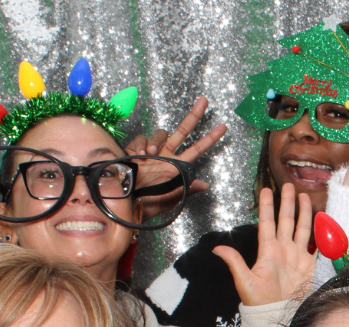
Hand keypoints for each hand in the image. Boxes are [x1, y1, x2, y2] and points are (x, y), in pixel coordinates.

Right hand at [125, 96, 226, 220]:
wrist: (125, 202)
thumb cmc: (148, 204)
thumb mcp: (169, 199)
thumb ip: (186, 189)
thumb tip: (205, 185)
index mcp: (177, 168)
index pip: (196, 150)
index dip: (209, 139)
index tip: (223, 127)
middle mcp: (167, 156)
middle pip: (183, 131)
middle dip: (194, 115)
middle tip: (205, 101)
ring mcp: (152, 151)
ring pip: (161, 133)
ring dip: (157, 141)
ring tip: (149, 155)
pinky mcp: (136, 149)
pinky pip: (142, 137)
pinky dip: (141, 144)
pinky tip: (138, 155)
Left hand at [213, 184, 313, 305]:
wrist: (278, 316)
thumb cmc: (259, 301)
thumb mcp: (244, 281)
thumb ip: (234, 262)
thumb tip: (216, 248)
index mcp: (268, 251)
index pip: (267, 223)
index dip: (267, 207)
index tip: (266, 189)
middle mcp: (283, 250)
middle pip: (286, 221)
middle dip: (287, 203)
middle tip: (288, 184)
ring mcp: (297, 257)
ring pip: (301, 229)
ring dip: (303, 213)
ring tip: (303, 196)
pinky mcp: (309, 266)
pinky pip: (316, 245)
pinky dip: (320, 233)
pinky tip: (322, 221)